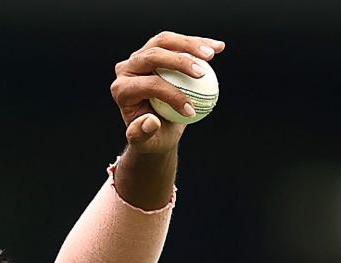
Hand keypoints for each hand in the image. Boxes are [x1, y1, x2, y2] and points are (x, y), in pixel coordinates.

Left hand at [111, 31, 225, 155]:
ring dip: (191, 44)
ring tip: (212, 53)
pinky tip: (218, 47)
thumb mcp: (146, 143)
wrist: (158, 127)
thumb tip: (150, 121)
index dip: (172, 94)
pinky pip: (177, 42)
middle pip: (153, 55)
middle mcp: (127, 69)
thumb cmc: (152, 137)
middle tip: (202, 74)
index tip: (191, 110)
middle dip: (180, 61)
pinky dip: (199, 43)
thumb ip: (142, 135)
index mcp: (122, 90)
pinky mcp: (155, 49)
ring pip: (165, 41)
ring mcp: (140, 56)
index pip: (148, 84)